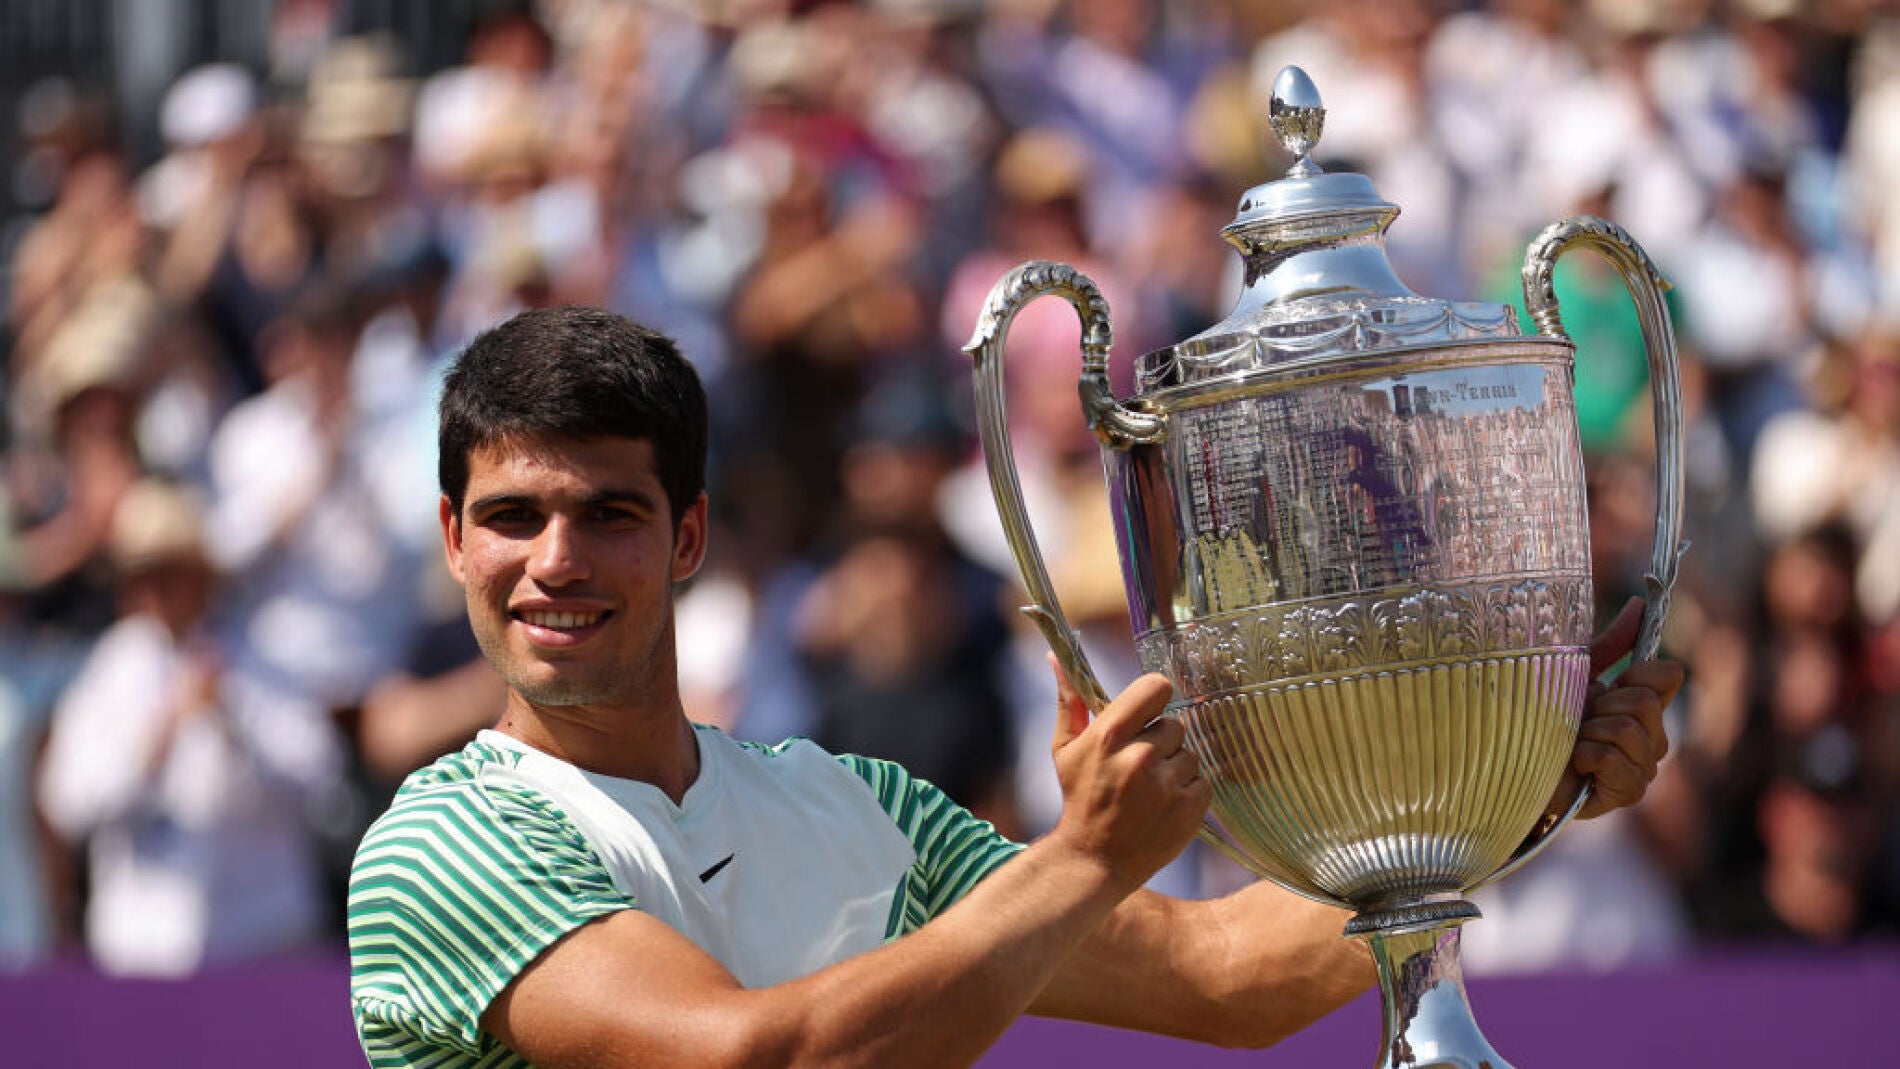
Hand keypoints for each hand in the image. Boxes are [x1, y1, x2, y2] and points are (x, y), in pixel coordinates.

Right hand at [1047, 658, 1209, 890]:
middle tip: (1139, 764)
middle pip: (1175, 724)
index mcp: (1109, 735)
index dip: (1154, 699)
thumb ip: (1070, 700)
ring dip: (1175, 768)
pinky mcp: (1189, 809)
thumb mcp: (1065, 748)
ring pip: (1190, 753)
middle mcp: (1140, 757)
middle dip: (1160, 741)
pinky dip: (1188, 792)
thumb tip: (1055, 656)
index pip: (1157, 687)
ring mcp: (1167, 785)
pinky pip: (1203, 781)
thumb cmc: (1080, 798)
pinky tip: (1163, 806)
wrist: (1094, 860)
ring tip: (1150, 789)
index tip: (1147, 714)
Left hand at [1559, 597, 1685, 819]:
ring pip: (1629, 729)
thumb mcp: (1573, 673)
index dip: (1636, 671)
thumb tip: (1641, 604)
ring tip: (1571, 742)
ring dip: (1588, 732)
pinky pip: (1613, 759)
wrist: (1507, 760)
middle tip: (1578, 719)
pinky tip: (1573, 764)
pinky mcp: (1626, 793)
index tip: (1609, 679)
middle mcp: (1650, 738)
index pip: (1668, 675)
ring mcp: (1642, 768)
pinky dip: (1585, 756)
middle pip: (1645, 701)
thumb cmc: (1537, 716)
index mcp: (1640, 706)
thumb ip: (1610, 644)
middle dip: (1601, 704)